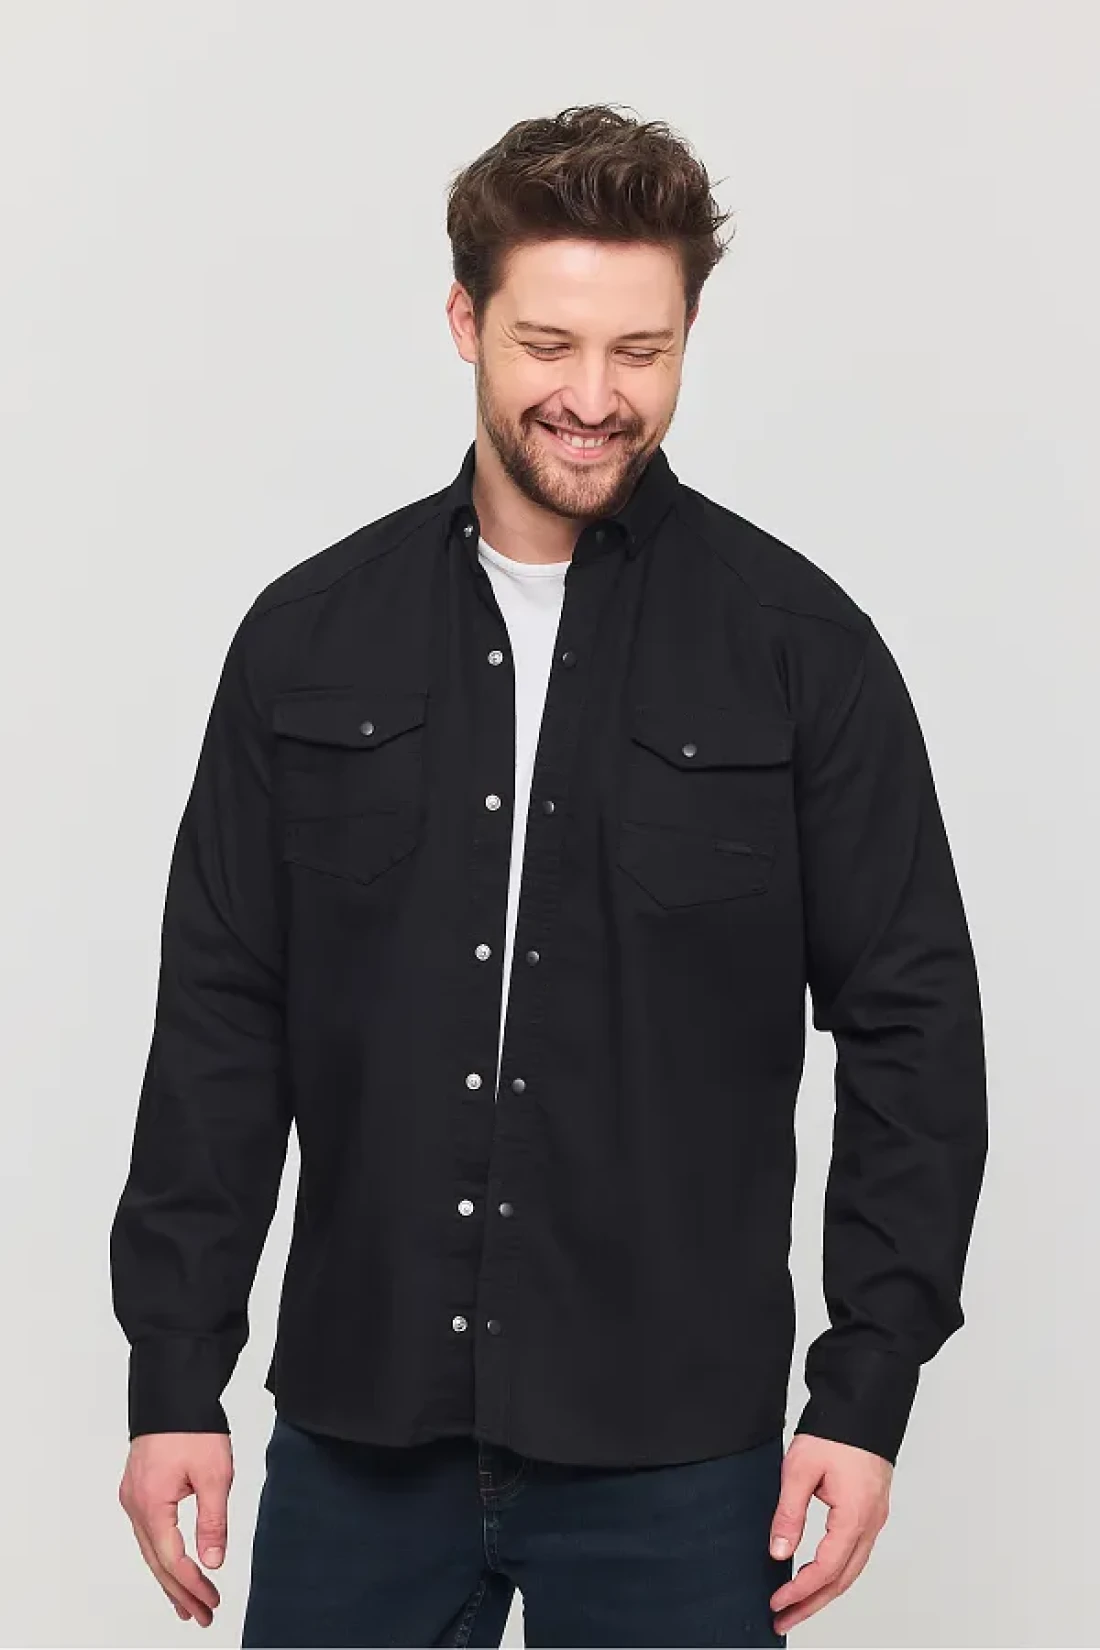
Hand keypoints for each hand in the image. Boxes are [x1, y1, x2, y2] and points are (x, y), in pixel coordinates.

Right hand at [118, 1431, 233, 1626]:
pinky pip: (148, 1532)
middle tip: (200, 1615)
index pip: (172, 1559)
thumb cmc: (191, 1425)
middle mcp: (135, 1505)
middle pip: (156, 1561)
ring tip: (186, 1602)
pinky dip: (161, 1553)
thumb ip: (212, 1521)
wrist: (173, 1388)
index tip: (211, 1601)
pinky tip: (172, 1564)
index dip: (192, 1584)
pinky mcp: (138, 1488)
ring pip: (150, 1549)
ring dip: (169, 1576)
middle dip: (179, 1591)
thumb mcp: (213, 1474)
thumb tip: (212, 1562)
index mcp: (151, 1504)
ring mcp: (133, 1496)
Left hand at [767, 1432, 891, 1633]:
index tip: (777, 1602)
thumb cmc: (835, 1431)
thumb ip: (789, 1513)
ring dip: (824, 1592)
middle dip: (812, 1604)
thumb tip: (778, 1552)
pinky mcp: (871, 1510)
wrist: (863, 1404)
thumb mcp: (800, 1468)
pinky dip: (835, 1573)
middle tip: (783, 1620)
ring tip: (796, 1607)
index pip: (827, 1569)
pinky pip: (855, 1553)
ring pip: (851, 1570)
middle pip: (842, 1580)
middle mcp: (871, 1523)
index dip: (800, 1591)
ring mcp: (874, 1518)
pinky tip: (817, 1577)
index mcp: (855, 1516)